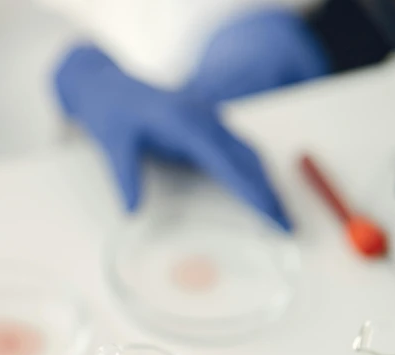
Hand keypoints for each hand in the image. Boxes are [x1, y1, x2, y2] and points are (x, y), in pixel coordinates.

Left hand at [55, 10, 328, 230]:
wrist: (107, 87)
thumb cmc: (111, 114)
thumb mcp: (113, 146)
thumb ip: (126, 178)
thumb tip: (132, 213)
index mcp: (186, 122)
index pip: (229, 162)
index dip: (253, 190)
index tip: (271, 215)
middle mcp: (205, 118)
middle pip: (248, 158)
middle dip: (270, 193)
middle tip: (288, 227)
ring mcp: (209, 118)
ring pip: (248, 152)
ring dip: (266, 183)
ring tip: (281, 217)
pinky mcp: (207, 123)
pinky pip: (238, 148)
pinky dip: (253, 172)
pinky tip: (260, 193)